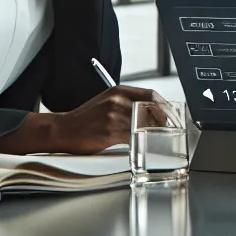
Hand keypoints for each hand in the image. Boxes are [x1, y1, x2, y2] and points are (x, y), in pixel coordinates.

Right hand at [0, 85, 164, 154]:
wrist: (63, 129)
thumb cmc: (86, 119)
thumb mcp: (108, 102)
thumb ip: (129, 104)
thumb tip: (154, 113)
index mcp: (119, 91)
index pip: (152, 95)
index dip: (164, 107)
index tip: (171, 116)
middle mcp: (118, 100)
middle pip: (152, 109)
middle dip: (163, 121)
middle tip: (168, 131)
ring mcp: (114, 115)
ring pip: (144, 124)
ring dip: (153, 133)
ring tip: (156, 139)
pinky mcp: (110, 130)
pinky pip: (133, 136)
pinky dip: (140, 141)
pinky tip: (140, 144)